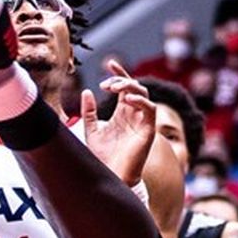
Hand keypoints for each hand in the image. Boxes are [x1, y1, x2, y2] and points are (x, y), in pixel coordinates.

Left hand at [81, 59, 156, 187]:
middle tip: (106, 84)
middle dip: (122, 80)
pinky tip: (127, 99)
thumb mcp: (92, 129)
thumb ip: (89, 111)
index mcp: (122, 111)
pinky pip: (150, 109)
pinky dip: (141, 101)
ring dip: (131, 87)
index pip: (124, 87)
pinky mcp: (148, 130)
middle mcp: (134, 113)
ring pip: (144, 94)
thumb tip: (87, 91)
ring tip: (114, 89)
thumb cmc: (102, 155)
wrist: (111, 174)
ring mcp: (142, 121)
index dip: (119, 74)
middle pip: (135, 87)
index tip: (109, 63)